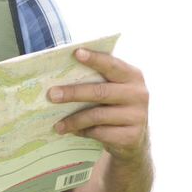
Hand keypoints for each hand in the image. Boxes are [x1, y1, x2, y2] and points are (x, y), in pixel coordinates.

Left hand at [49, 48, 150, 165]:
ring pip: (97, 116)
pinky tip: (72, 131)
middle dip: (74, 93)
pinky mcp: (131, 136)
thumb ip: (98, 80)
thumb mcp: (114, 89)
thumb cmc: (116, 106)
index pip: (112, 65)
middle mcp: (138, 94)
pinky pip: (100, 133)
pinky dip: (83, 132)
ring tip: (57, 124)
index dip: (95, 59)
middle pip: (100, 92)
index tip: (76, 53)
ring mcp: (137, 116)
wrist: (134, 139)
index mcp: (133, 76)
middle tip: (52, 95)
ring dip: (74, 120)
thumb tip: (62, 78)